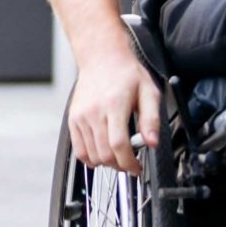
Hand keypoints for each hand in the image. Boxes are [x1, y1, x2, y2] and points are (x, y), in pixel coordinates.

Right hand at [67, 28, 160, 174]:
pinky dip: (90, 158)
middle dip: (119, 166)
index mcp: (114, 104)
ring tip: (118, 157)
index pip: (119, 144)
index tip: (137, 168)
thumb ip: (151, 118)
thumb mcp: (149, 91)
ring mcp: (81, 117)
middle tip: (130, 163)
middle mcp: (94, 112)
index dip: (129, 162)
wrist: (102, 58)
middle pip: (105, 154)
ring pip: (91, 155)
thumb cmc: (126, 73)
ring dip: (106, 163)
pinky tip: (102, 154)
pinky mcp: (73, 120)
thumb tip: (152, 142)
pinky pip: (79, 150)